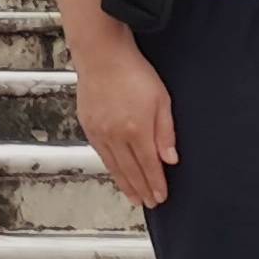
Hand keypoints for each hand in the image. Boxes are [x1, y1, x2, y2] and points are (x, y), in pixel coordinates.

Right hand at [72, 37, 178, 210]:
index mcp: (136, 130)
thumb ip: (165, 132)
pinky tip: (115, 172)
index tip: (161, 196)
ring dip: (125, 183)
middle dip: (142, 189)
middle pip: (131, 170)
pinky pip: (101, 154)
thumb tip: (170, 159)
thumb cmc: (134, 72)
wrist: (101, 56)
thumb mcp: (161, 100)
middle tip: (149, 203)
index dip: (156, 183)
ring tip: (133, 196)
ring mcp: (99, 132)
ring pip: (114, 166)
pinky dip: (110, 167)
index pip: (149, 165)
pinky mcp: (88, 126)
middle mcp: (116, 135)